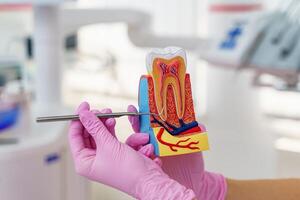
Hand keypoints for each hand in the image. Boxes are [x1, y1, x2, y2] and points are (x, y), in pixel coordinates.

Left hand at [68, 102, 195, 199]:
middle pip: (88, 133)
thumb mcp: (108, 144)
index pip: (74, 136)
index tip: (84, 106)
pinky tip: (125, 132)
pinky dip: (119, 133)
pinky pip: (113, 138)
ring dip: (108, 125)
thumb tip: (83, 113)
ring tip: (112, 116)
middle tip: (101, 110)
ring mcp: (105, 156)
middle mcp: (92, 160)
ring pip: (102, 134)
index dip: (78, 120)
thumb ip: (95, 126)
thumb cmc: (127, 171)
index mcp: (84, 162)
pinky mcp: (117, 152)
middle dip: (96, 121)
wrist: (149, 180)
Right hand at [126, 105, 226, 199]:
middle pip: (136, 135)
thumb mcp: (195, 147)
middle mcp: (153, 146)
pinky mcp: (149, 168)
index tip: (134, 109)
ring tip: (150, 149)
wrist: (193, 182)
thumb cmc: (192, 163)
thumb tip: (199, 125)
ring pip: (135, 149)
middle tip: (141, 132)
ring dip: (138, 146)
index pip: (147, 124)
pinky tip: (155, 161)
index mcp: (161, 137)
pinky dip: (145, 160)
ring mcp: (149, 157)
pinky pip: (141, 163)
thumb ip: (197, 135)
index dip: (139, 116)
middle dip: (134, 129)